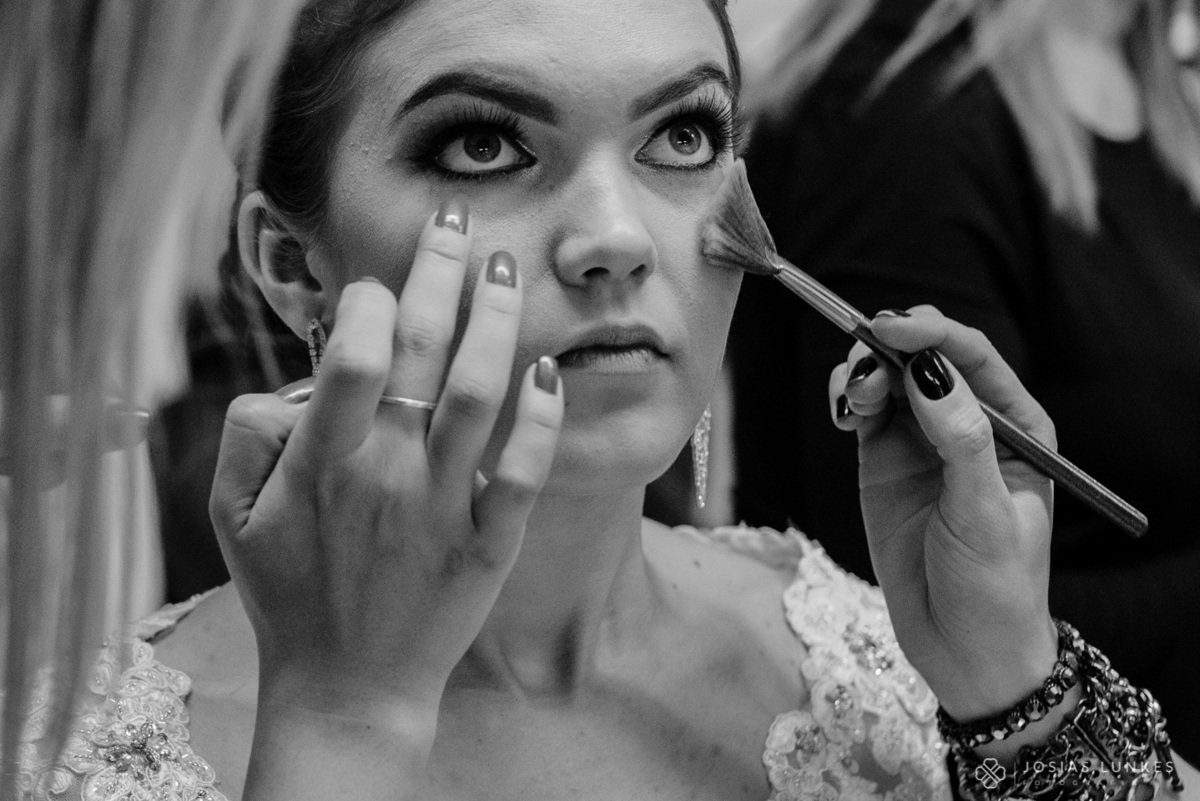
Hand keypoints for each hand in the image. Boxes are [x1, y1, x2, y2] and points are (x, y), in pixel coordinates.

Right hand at [210, 207, 562, 742]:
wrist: (347, 689)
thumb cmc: (288, 596)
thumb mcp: (231, 518)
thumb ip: (249, 434)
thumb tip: (297, 380)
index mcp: (322, 462)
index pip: (355, 353)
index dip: (370, 301)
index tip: (378, 283)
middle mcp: (387, 474)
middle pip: (424, 351)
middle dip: (442, 273)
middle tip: (459, 222)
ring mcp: (442, 507)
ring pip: (479, 394)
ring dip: (495, 322)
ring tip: (505, 268)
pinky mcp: (487, 543)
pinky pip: (524, 472)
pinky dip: (542, 420)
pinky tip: (550, 371)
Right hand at [828, 306, 1056, 720]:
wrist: (962, 651)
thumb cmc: (995, 587)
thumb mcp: (985, 514)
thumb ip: (961, 439)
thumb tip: (929, 371)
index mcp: (1015, 425)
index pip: (971, 356)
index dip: (929, 333)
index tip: (888, 330)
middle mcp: (968, 422)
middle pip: (923, 356)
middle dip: (888, 348)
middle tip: (862, 370)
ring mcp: (921, 439)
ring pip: (886, 376)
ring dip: (861, 373)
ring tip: (851, 403)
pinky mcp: (881, 461)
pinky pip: (861, 410)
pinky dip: (845, 398)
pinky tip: (842, 414)